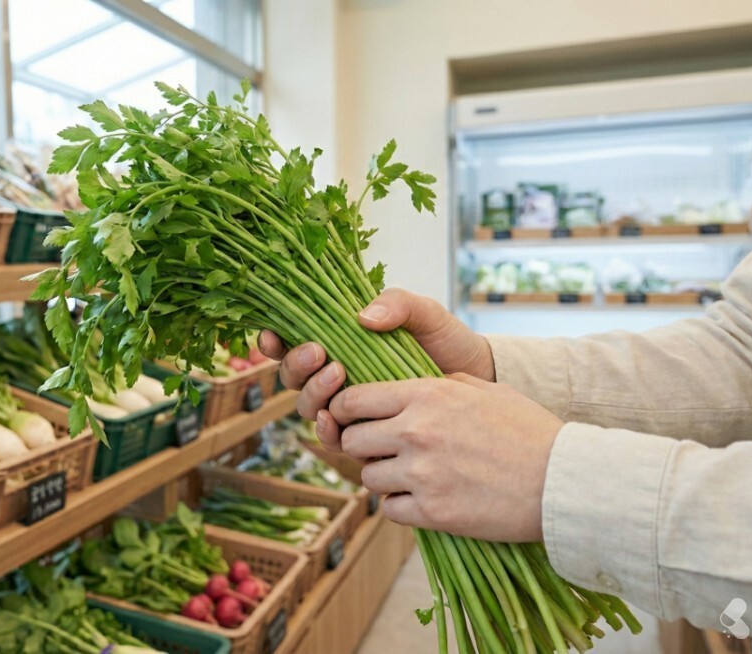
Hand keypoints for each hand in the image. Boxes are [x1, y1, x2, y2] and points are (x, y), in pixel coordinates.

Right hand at [257, 289, 495, 429]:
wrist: (480, 381)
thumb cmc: (447, 342)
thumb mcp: (425, 313)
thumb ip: (397, 304)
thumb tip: (363, 316)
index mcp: (340, 341)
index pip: (293, 341)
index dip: (273, 341)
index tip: (271, 335)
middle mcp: (337, 375)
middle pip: (292, 377)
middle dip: (296, 365)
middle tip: (320, 352)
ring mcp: (349, 407)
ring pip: (308, 406)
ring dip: (313, 393)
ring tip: (338, 374)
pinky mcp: (366, 434)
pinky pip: (333, 437)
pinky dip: (327, 430)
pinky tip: (334, 421)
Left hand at [329, 374, 562, 541]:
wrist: (563, 481)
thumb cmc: (530, 432)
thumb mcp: (485, 390)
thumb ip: (441, 383)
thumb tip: (411, 385)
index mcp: (426, 394)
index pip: (354, 400)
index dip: (345, 412)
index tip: (351, 420)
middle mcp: (415, 431)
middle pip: (353, 441)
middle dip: (363, 446)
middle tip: (384, 452)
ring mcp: (422, 474)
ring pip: (369, 478)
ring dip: (384, 478)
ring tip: (410, 477)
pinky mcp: (432, 512)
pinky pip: (389, 509)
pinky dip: (401, 506)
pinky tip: (423, 499)